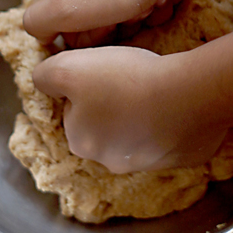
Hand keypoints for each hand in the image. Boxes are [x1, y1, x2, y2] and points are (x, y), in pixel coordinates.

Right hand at [22, 0, 196, 47]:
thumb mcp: (63, 8)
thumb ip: (37, 23)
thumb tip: (42, 36)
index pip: (65, 33)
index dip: (85, 38)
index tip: (102, 26)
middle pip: (96, 27)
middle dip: (114, 27)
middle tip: (125, 14)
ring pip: (125, 18)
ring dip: (138, 17)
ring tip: (146, 2)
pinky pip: (148, 5)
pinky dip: (157, 5)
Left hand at [32, 46, 227, 172]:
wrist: (190, 93)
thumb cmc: (123, 80)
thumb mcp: (66, 68)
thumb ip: (45, 76)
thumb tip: (42, 81)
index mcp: (80, 143)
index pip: (73, 113)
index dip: (84, 90)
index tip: (103, 76)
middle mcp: (110, 162)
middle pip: (103, 126)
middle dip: (111, 106)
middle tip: (128, 80)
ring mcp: (149, 164)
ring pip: (136, 133)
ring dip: (141, 115)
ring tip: (154, 90)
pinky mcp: (182, 158)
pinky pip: (169, 137)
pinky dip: (170, 122)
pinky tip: (176, 103)